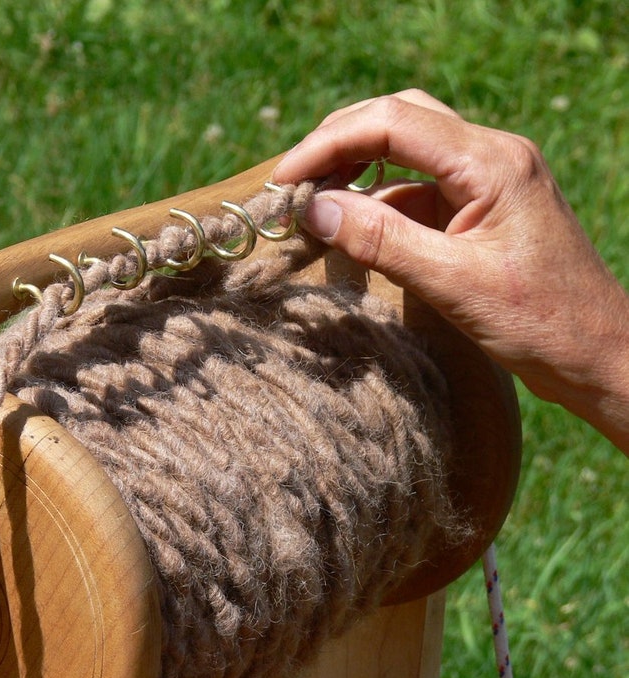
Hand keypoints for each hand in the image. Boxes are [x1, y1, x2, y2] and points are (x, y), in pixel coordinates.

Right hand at [272, 89, 628, 452]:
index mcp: (492, 163)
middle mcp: (492, 157)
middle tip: (293, 182)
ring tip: (313, 204)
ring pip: (407, 149)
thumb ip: (381, 241)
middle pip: (399, 118)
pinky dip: (378, 202)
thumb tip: (314, 210)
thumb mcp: (452, 284)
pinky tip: (352, 230)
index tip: (286, 180)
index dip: (330, 144)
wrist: (596, 355)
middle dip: (339, 142)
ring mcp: (488, 180)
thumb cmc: (540, 323)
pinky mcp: (481, 208)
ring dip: (356, 169)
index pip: (394, 122)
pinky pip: (418, 188)